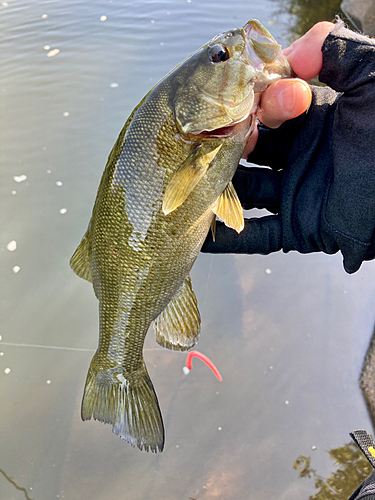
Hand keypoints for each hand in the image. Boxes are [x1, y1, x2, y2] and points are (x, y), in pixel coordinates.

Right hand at [202, 21, 374, 272]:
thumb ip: (339, 53)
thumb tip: (291, 53)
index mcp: (314, 121)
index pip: (268, 109)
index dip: (255, 104)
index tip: (248, 101)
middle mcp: (298, 156)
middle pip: (248, 149)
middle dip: (227, 143)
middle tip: (212, 140)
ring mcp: (294, 194)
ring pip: (243, 191)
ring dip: (215, 187)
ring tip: (185, 180)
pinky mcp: (296, 230)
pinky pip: (255, 237)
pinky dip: (226, 240)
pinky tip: (197, 235)